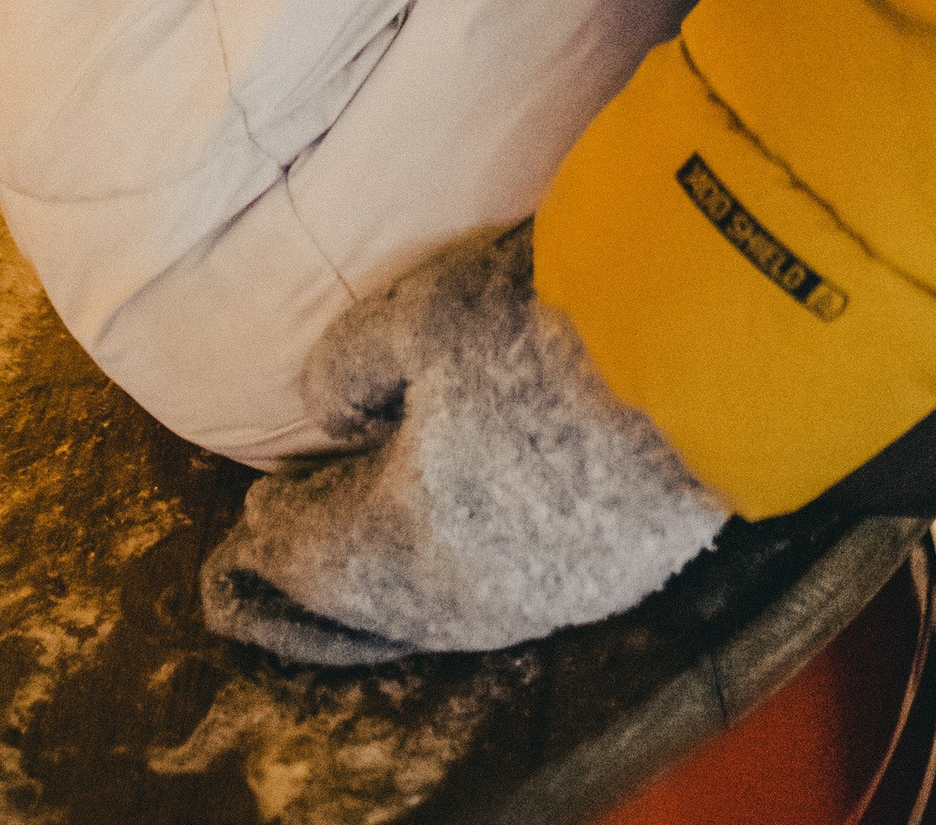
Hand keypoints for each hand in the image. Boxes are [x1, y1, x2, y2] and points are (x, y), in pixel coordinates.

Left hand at [200, 222, 726, 662]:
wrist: (704, 359)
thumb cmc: (547, 328)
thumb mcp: (426, 314)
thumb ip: (353, 366)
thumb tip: (325, 412)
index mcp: (396, 539)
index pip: (304, 560)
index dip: (260, 554)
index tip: (232, 547)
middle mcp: (457, 594)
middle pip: (360, 614)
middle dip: (303, 609)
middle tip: (259, 598)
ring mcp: (534, 598)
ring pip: (430, 621)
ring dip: (376, 609)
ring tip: (348, 591)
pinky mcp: (600, 581)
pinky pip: (493, 611)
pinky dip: (446, 600)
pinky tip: (452, 576)